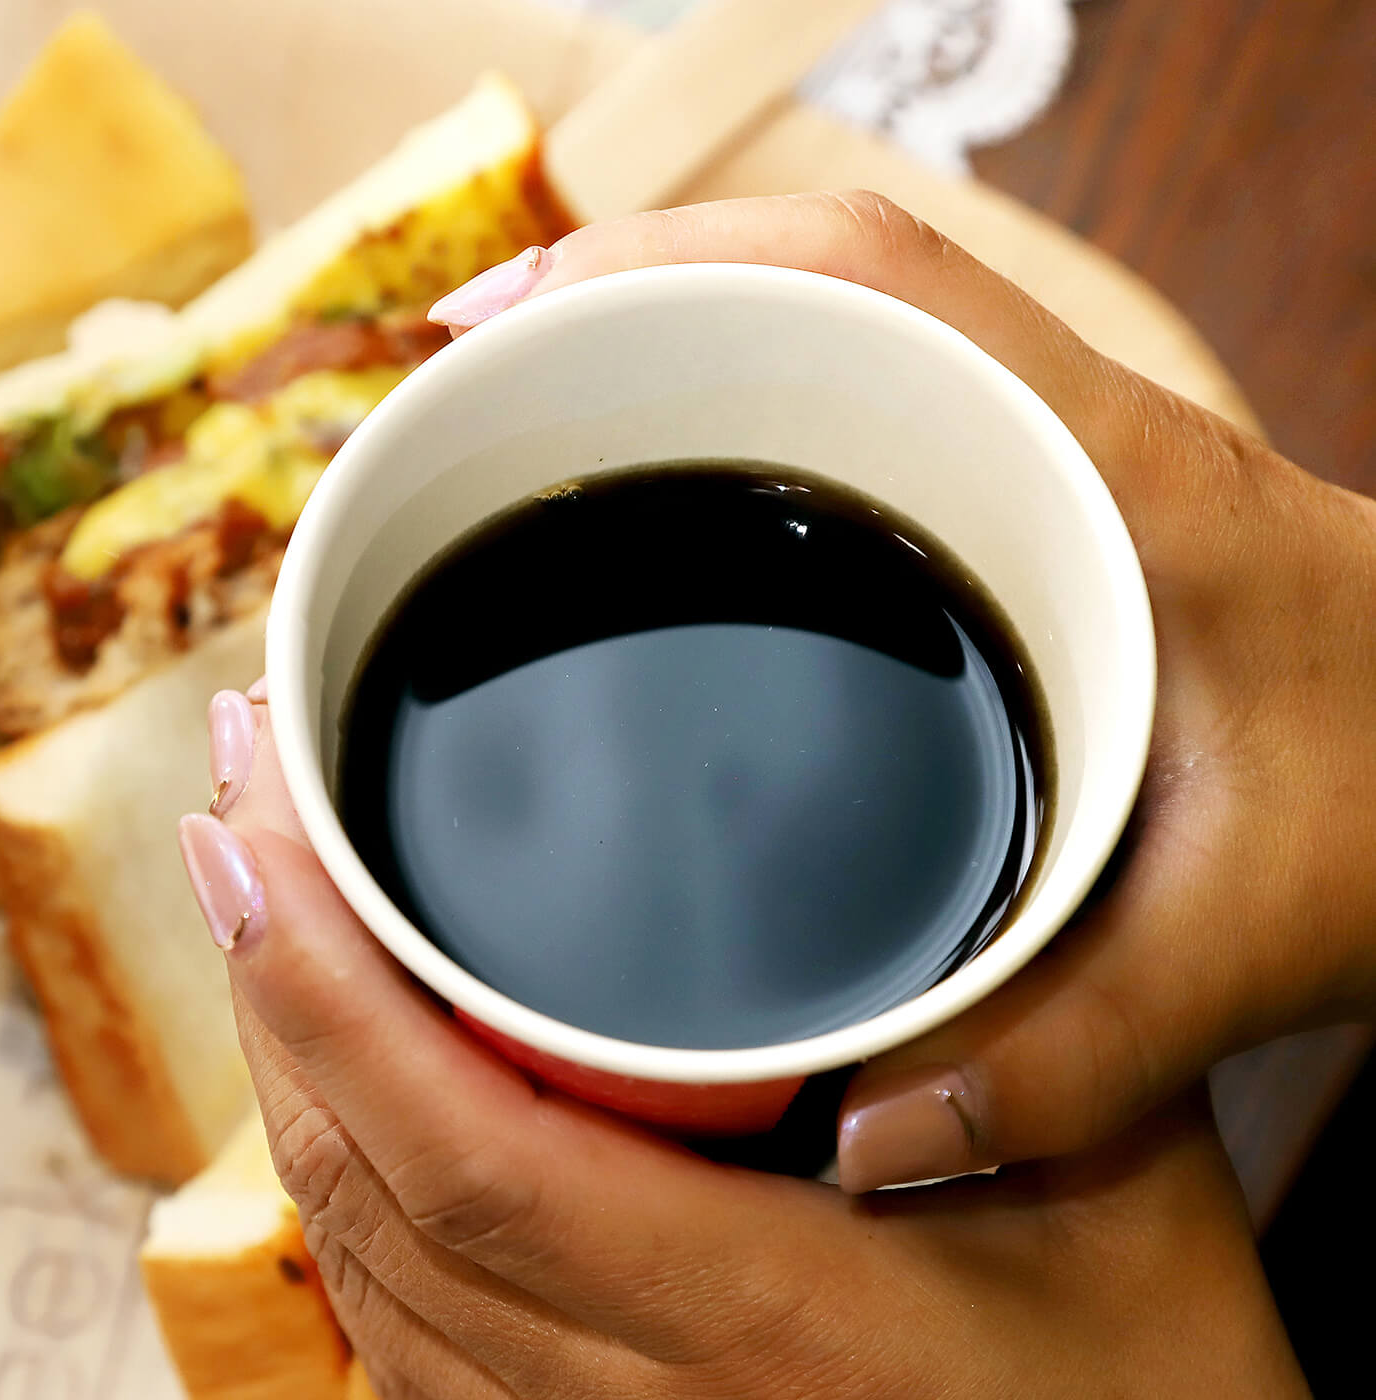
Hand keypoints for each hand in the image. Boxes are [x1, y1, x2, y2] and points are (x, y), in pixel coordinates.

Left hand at [177, 694, 1306, 1396]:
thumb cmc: (1149, 1388)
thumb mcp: (1126, 1189)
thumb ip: (1019, 1030)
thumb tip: (927, 859)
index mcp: (760, 1324)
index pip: (467, 1154)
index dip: (324, 991)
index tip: (246, 830)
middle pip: (366, 1186)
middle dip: (270, 976)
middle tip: (237, 792)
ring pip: (361, 1255)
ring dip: (284, 1064)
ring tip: (258, 893)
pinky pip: (398, 1319)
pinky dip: (340, 1173)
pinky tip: (328, 1065)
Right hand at [435, 191, 1375, 1192]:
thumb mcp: (1251, 939)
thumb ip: (1064, 1056)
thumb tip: (854, 1138)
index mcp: (1108, 467)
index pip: (858, 273)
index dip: (654, 262)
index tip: (494, 322)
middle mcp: (1063, 428)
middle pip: (793, 288)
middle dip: (604, 315)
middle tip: (455, 402)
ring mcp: (1043, 456)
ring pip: (811, 348)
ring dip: (657, 375)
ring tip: (516, 455)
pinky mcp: (1031, 508)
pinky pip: (849, 428)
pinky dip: (729, 444)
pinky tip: (656, 537)